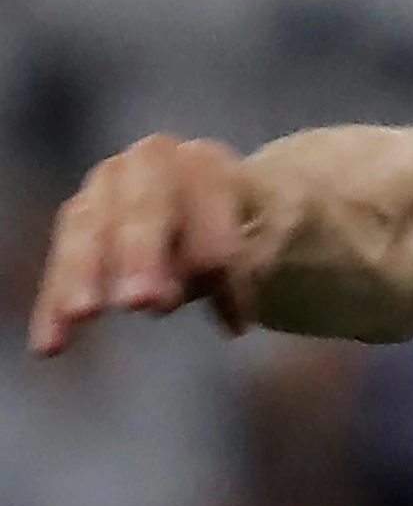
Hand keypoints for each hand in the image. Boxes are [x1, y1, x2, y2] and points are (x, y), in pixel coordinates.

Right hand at [29, 134, 270, 356]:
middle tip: (145, 301)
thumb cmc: (245, 226)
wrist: (211, 207)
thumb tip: (231, 317)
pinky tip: (51, 343)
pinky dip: (54, 301)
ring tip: (85, 314)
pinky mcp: (77, 219)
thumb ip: (249, 263)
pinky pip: (61, 262)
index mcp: (208, 162)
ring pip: (89, 227)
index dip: (222, 258)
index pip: (215, 206)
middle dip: (144, 253)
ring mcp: (106, 186)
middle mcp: (150, 163)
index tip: (234, 319)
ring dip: (86, 272)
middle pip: (146, 206)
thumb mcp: (268, 235)